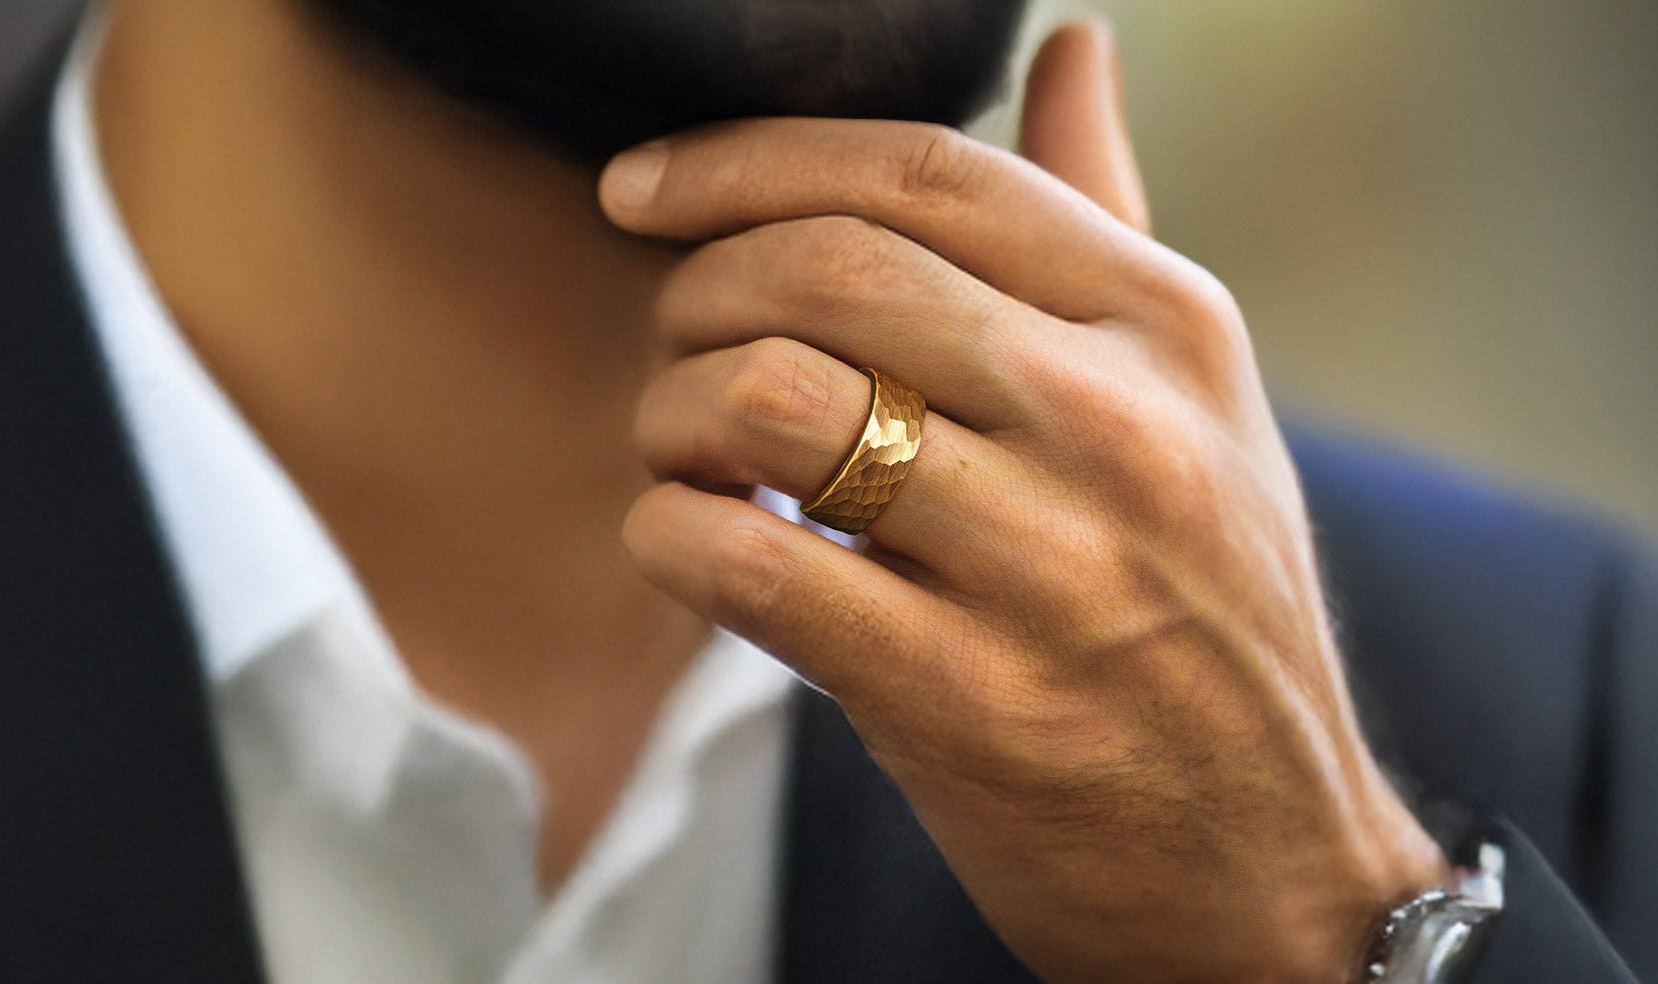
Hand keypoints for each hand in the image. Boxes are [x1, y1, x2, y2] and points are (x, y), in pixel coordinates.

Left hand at [602, 22, 1446, 983]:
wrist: (1270, 860)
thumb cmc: (1209, 614)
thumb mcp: (1197, 401)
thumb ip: (1108, 219)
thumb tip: (1074, 47)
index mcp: (1170, 326)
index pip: (924, 173)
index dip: (749, 157)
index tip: (643, 185)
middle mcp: (1120, 426)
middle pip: (827, 272)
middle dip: (695, 293)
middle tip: (677, 346)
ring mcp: (1052, 567)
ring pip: (770, 402)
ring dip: (673, 417)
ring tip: (689, 453)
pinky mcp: (970, 701)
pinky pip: (749, 564)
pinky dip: (676, 537)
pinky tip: (699, 544)